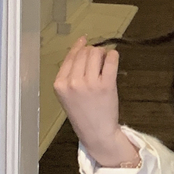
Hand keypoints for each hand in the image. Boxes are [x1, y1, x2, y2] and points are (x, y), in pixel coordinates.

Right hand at [53, 36, 137, 166]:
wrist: (96, 132)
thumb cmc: (83, 114)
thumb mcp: (67, 95)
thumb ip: (70, 74)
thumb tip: (80, 47)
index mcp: (60, 84)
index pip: (69, 57)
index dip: (78, 47)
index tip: (84, 41)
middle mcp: (73, 82)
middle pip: (83, 52)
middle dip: (92, 51)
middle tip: (98, 58)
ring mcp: (90, 84)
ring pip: (96, 53)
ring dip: (102, 53)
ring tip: (105, 61)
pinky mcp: (106, 85)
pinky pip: (111, 60)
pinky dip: (113, 55)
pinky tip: (113, 58)